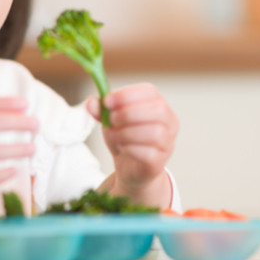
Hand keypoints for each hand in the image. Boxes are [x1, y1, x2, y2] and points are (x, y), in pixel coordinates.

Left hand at [87, 83, 177, 204]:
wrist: (130, 168)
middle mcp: (169, 121)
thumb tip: (90, 102)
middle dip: (129, 113)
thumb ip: (101, 110)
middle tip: (111, 120)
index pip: (149, 91)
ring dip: (127, 132)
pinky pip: (149, 153)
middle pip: (158, 110)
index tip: (107, 101)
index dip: (127, 94)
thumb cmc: (124, 138)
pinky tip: (121, 147)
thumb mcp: (110, 120)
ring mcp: (167, 142)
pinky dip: (130, 148)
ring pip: (155, 132)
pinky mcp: (160, 161)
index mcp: (157, 104)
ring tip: (113, 135)